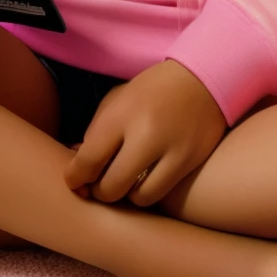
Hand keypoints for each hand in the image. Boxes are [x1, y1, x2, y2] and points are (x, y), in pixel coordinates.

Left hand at [63, 59, 226, 207]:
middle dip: (99, 191)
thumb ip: (95, 132)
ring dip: (126, 194)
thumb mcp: (117, 100)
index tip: (75, 180)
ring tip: (125, 180)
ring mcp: (171, 150)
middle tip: (99, 183)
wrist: (202, 78)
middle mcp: (146, 133)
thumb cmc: (151, 91)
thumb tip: (76, 168)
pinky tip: (144, 179)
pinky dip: (147, 192)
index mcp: (122, 113)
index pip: (89, 159)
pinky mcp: (190, 162)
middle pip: (111, 187)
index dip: (76, 177)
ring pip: (137, 198)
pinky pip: (159, 194)